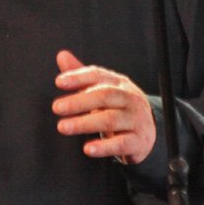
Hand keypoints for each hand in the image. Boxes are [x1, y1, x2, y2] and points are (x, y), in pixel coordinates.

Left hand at [52, 50, 156, 164]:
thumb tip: (62, 55)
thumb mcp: (102, 90)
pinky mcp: (138, 141)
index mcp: (118, 83)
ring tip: (64, 127)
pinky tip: (88, 149)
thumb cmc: (118, 108)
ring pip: (110, 120)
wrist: (146, 132)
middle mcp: (129, 98)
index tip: (59, 82)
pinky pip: (121, 144)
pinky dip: (104, 147)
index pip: (98, 75)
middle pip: (104, 96)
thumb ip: (82, 76)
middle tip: (57, 107)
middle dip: (79, 101)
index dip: (79, 77)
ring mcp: (136, 119)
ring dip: (85, 123)